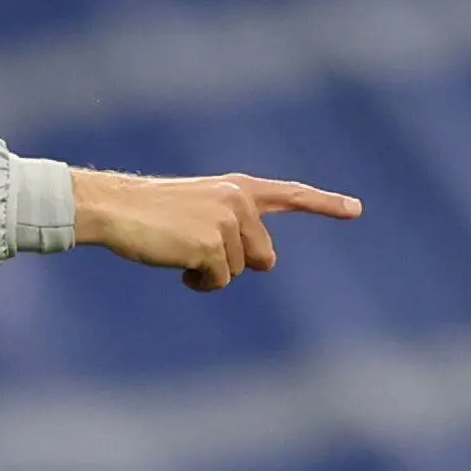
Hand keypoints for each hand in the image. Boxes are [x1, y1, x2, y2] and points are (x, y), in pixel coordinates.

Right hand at [70, 169, 361, 290]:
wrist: (114, 206)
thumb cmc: (149, 213)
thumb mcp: (199, 209)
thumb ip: (237, 227)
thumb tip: (268, 261)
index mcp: (238, 188)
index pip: (290, 195)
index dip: (325, 204)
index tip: (356, 209)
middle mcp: (239, 200)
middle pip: (263, 256)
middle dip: (235, 264)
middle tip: (193, 247)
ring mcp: (228, 221)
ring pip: (238, 272)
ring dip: (210, 273)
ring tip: (176, 249)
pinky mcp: (213, 244)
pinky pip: (219, 282)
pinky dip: (199, 282)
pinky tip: (175, 263)